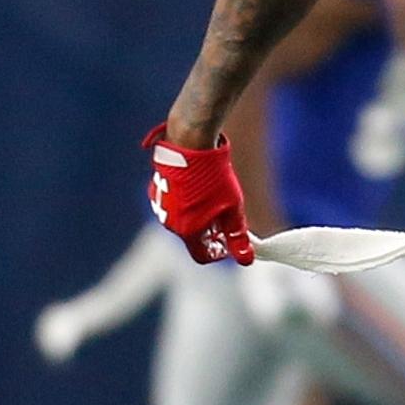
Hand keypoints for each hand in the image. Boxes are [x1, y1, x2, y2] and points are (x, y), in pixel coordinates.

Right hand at [143, 123, 252, 264]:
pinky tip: (198, 185)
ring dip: (198, 216)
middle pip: (192, 237)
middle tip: (225, 215)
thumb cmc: (214, 177)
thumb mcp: (232, 209)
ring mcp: (160, 205)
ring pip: (182, 220)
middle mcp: (169, 222)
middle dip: (210, 232)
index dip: (219, 252)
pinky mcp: (156, 189)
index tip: (229, 241)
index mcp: (187, 231)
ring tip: (214, 196)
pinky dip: (186, 202)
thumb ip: (238, 237)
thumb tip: (247, 260)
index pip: (202, 256)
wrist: (190, 144)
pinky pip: (173, 204)